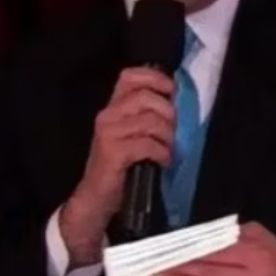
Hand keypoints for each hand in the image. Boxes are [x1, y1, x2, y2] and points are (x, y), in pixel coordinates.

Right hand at [60, 68, 175, 264]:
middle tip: (175, 132)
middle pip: (146, 97)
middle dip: (169, 114)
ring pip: (151, 121)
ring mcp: (108, 132)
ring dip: (168, 137)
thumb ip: (146, 117)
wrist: (96, 199)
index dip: (156, 79)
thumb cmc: (120, 168)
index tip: (173, 92)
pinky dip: (162, 153)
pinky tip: (163, 162)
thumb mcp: (131, 136)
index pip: (131, 76)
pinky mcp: (113, 151)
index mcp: (112, 107)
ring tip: (170, 150)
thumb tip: (179, 103)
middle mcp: (107, 115)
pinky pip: (148, 143)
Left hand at [154, 222, 275, 275]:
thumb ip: (231, 232)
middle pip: (206, 273)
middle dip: (177, 269)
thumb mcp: (259, 235)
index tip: (167, 249)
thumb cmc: (274, 258)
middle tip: (154, 263)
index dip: (188, 252)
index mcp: (257, 254)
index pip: (214, 252)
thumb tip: (196, 235)